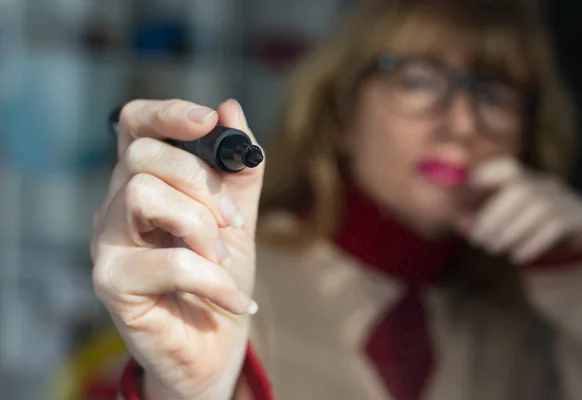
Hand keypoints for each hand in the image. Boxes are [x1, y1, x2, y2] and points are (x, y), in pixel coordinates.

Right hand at [91, 98, 263, 398]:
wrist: (214, 343)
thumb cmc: (220, 277)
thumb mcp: (237, 217)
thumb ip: (236, 170)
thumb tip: (231, 108)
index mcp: (144, 182)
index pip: (134, 126)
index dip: (167, 113)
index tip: (207, 120)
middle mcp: (116, 206)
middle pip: (144, 156)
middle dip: (202, 184)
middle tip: (232, 223)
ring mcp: (108, 243)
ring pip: (145, 195)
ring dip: (203, 227)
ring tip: (224, 260)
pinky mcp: (112, 282)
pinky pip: (169, 260)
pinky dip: (215, 280)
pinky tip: (237, 300)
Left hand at [455, 157, 581, 264]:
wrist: (570, 243)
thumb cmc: (523, 229)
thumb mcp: (500, 221)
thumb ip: (476, 220)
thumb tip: (458, 222)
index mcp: (525, 179)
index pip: (508, 168)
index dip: (487, 175)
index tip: (469, 189)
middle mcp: (546, 185)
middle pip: (521, 190)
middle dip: (494, 215)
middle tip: (478, 239)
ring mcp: (564, 200)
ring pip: (538, 208)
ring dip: (510, 231)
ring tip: (493, 248)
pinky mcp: (577, 218)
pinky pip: (555, 226)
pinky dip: (532, 242)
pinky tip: (517, 256)